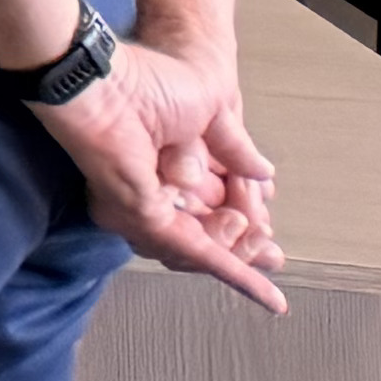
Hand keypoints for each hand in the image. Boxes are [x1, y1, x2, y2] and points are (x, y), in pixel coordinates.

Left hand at [39, 39, 287, 308]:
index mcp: (175, 166)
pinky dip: (237, 273)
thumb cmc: (147, 83)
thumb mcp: (209, 111)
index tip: (272, 225)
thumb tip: (264, 173)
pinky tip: (270, 297)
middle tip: (271, 244)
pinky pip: (200, 253)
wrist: (108, 83)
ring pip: (213, 247)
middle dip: (251, 242)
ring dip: (245, 244)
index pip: (220, 206)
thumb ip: (237, 148)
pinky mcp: (146, 218)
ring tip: (260, 232)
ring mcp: (150, 207)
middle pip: (217, 234)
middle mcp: (160, 192)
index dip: (251, 218)